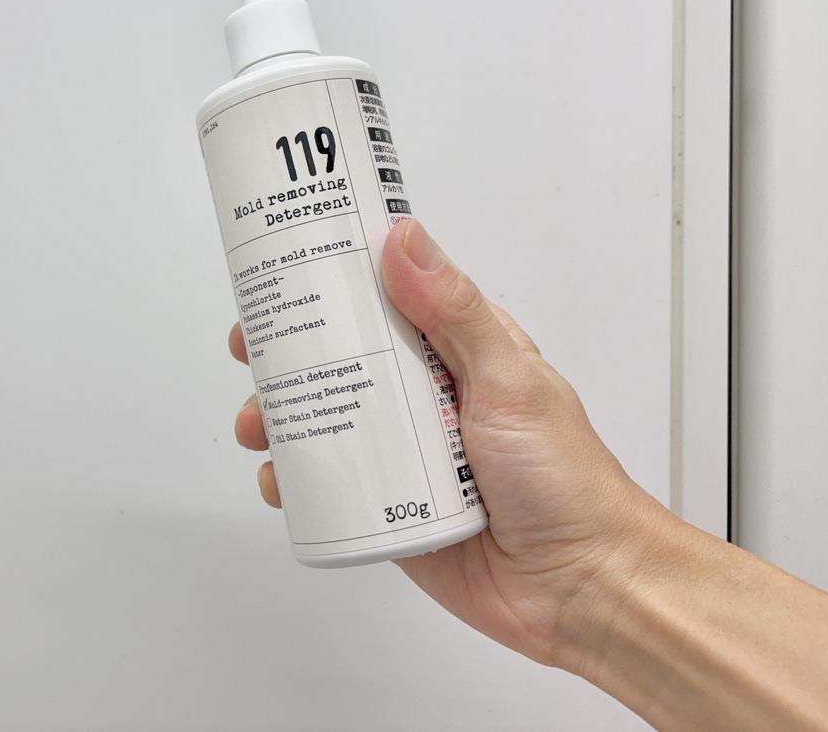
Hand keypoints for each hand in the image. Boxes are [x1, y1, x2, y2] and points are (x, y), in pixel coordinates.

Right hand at [229, 218, 669, 668]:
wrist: (579, 588)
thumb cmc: (563, 477)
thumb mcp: (510, 379)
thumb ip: (455, 311)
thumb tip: (402, 238)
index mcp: (458, 349)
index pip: (388, 295)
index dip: (333, 278)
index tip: (283, 266)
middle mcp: (425, 394)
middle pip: (342, 355)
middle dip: (288, 349)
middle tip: (248, 345)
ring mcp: (404, 451)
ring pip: (327, 418)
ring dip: (280, 415)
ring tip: (256, 424)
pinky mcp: (389, 505)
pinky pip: (330, 484)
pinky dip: (296, 479)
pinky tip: (279, 478)